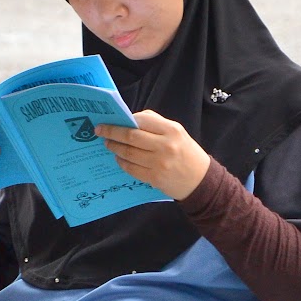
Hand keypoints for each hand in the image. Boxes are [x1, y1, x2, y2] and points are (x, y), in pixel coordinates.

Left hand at [95, 109, 209, 200]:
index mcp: (172, 130)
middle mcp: (165, 146)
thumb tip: (131, 119)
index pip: (141, 120)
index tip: (111, 120)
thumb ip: (156, 124)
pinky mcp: (154, 178)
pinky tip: (118, 158)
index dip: (124, 120)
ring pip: (128, 153)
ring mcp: (159, 163)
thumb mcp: (178, 132)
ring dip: (114, 147)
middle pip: (131, 136)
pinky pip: (131, 168)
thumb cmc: (186, 153)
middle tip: (100, 130)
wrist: (201, 181)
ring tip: (108, 144)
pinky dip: (121, 162)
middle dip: (112, 132)